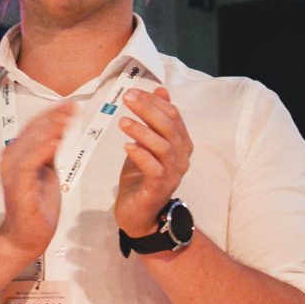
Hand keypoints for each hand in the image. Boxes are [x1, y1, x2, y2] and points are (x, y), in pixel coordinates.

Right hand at [0, 104, 72, 262]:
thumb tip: (58, 132)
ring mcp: (12, 173)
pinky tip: (55, 143)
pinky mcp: (18, 187)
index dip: (53, 114)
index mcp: (17, 155)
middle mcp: (11, 160)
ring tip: (67, 119)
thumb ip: (48, 153)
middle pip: (33, 131)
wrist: (26, 236)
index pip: (35, 127)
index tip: (72, 105)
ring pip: (30, 143)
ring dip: (49, 129)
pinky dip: (40, 151)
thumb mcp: (47, 172)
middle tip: (74, 107)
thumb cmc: (36, 205)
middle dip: (54, 117)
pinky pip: (28, 164)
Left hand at [114, 86, 193, 236]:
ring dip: (143, 132)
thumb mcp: (148, 143)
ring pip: (163, 147)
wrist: (138, 213)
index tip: (133, 92)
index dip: (155, 101)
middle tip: (128, 99)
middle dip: (148, 110)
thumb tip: (161, 90)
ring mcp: (172, 174)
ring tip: (123, 122)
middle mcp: (181, 158)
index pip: (174, 116)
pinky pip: (154, 169)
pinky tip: (127, 146)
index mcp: (181, 145)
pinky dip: (141, 155)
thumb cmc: (142, 176)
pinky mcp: (158, 188)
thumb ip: (156, 119)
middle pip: (170, 128)